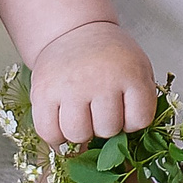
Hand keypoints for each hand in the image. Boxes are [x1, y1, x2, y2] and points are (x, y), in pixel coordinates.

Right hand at [27, 20, 158, 144]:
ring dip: (80, 131)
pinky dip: (56, 135)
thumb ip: (140, 104)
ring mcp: (69, 85)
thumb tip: (125, 151)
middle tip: (100, 108)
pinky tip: (62, 121)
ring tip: (81, 115)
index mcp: (130, 72)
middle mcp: (100, 78)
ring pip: (77, 135)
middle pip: (106, 130)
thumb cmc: (111, 58)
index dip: (132, 121)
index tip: (126, 108)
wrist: (75, 31)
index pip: (139, 121)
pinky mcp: (42, 92)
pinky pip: (48, 133)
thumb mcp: (137, 70)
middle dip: (105, 126)